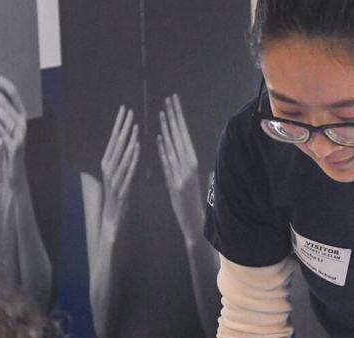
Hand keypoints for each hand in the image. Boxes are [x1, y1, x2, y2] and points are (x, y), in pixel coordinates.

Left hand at [0, 76, 28, 182]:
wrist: (13, 170)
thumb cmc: (7, 147)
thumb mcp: (4, 128)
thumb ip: (1, 114)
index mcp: (19, 118)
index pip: (16, 99)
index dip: (9, 88)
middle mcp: (22, 126)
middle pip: (15, 109)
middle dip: (4, 100)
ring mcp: (20, 137)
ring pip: (13, 122)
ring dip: (3, 114)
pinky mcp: (16, 148)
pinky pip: (8, 136)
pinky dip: (1, 130)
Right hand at [99, 106, 139, 229]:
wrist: (113, 216)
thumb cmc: (118, 192)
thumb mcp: (118, 173)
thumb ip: (122, 158)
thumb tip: (129, 141)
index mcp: (107, 163)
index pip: (113, 138)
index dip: (119, 123)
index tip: (124, 109)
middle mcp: (108, 168)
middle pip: (115, 144)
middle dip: (123, 126)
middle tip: (130, 111)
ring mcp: (114, 178)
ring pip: (121, 155)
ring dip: (128, 140)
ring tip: (134, 126)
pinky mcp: (122, 187)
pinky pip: (128, 170)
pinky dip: (132, 159)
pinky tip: (137, 149)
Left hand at [156, 94, 203, 242]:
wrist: (194, 222)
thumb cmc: (192, 200)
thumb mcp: (190, 178)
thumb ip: (184, 162)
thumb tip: (179, 147)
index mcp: (194, 161)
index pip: (184, 134)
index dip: (179, 117)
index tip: (174, 102)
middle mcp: (190, 165)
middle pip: (180, 136)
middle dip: (174, 116)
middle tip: (169, 98)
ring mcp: (183, 174)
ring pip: (174, 146)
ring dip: (168, 128)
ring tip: (162, 111)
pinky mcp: (176, 183)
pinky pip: (168, 163)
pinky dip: (163, 150)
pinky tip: (159, 137)